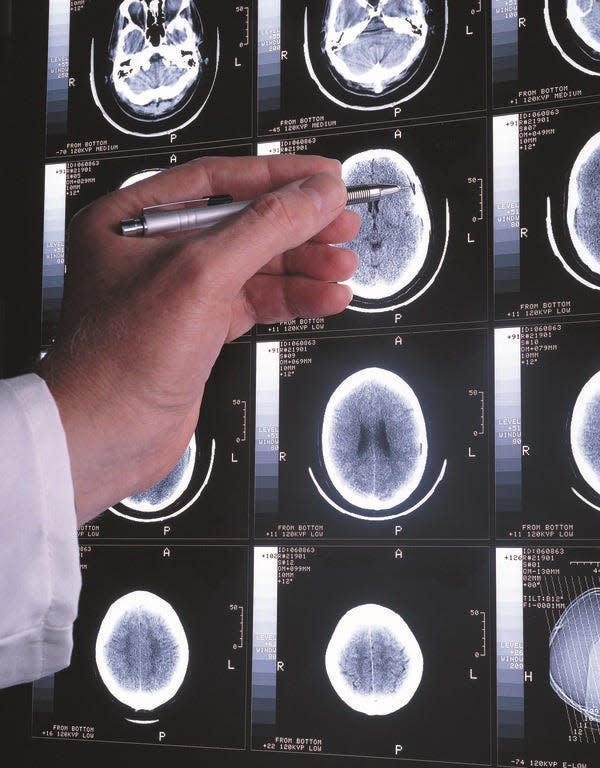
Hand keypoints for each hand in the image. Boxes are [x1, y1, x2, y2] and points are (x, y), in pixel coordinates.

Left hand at [39, 155, 358, 523]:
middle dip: (298, 225)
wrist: (106, 437)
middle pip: (244, 222)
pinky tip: (322, 296)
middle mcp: (156, 252)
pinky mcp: (200, 330)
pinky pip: (255, 301)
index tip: (323, 178)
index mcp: (134, 219)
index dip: (279, 176)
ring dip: (303, 265)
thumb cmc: (117, 362)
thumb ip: (264, 228)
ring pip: (255, 265)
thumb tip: (314, 195)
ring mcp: (180, 293)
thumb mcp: (200, 276)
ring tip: (340, 264)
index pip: (220, 178)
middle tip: (341, 222)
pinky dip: (292, 298)